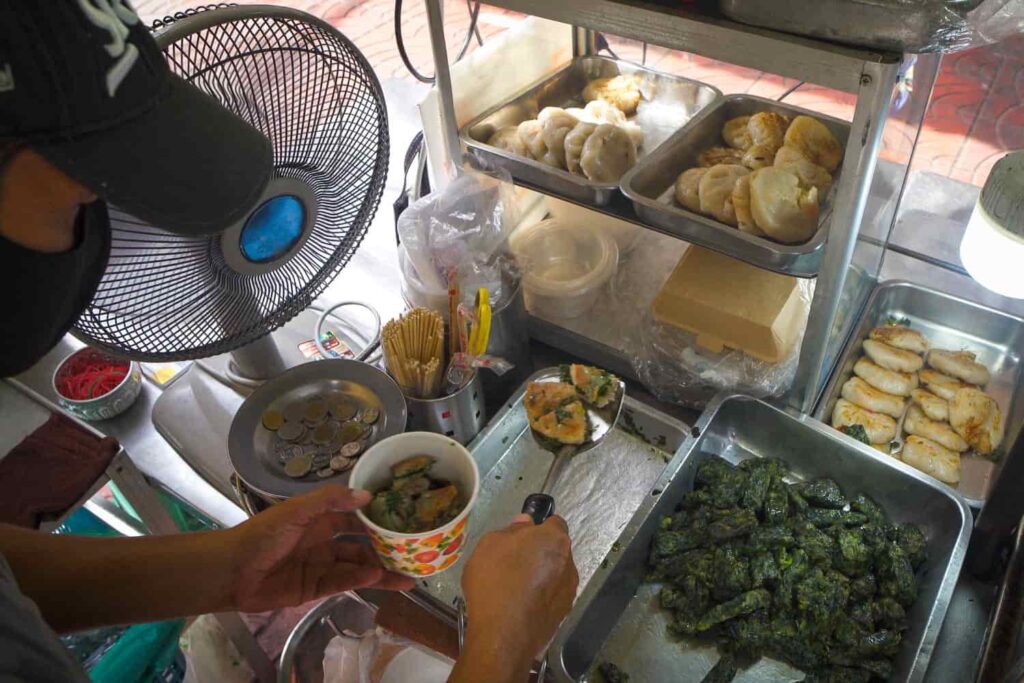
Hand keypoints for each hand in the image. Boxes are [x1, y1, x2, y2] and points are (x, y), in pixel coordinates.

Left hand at [228, 485, 414, 611]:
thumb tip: (367, 496)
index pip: (355, 516)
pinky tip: (381, 577)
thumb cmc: (263, 534)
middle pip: (362, 543)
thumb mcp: (297, 510)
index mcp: (319, 518)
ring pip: (359, 566)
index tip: (403, 515)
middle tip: (415, 549)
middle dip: (386, 547)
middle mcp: (324, 540)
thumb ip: (330, 501)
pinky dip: (362, 580)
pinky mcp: (316, 588)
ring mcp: (321, 565)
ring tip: (411, 572)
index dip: (377, 516)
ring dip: (382, 569)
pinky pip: (344, 582)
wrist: (232, 572)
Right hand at [450, 514, 577, 682]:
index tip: (521, 536)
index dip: (539, 527)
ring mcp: (569, 590)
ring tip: (514, 588)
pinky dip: (540, 597)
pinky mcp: (563, 613)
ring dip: (541, 576)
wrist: (503, 634)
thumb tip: (525, 523)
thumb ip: (512, 530)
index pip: (555, 522)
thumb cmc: (494, 581)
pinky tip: (520, 605)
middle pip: (555, 550)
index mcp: (554, 539)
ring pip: (555, 574)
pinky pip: (552, 596)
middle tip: (513, 562)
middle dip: (539, 552)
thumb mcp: (490, 544)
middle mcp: (569, 562)